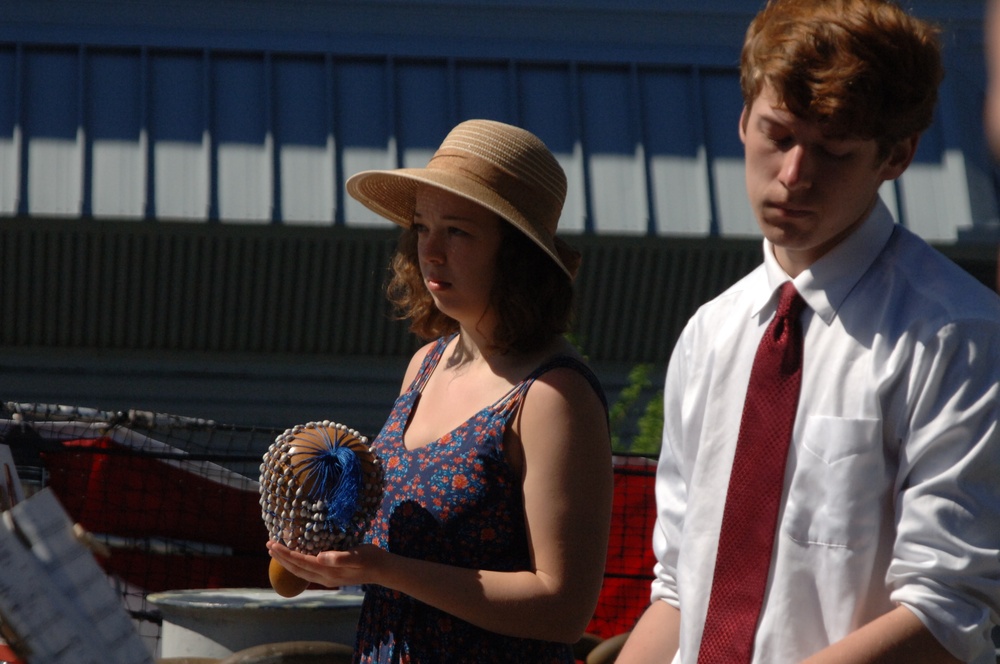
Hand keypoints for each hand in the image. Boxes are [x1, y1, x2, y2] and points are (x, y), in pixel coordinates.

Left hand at [266, 540, 384, 588]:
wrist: (382, 570)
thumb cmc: (371, 558)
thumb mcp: (357, 554)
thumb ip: (339, 557)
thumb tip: (320, 557)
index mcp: (329, 571)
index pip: (302, 562)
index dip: (286, 554)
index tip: (273, 544)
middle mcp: (324, 577)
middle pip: (297, 569)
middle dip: (281, 558)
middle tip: (268, 546)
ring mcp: (327, 578)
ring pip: (300, 571)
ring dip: (287, 562)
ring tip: (275, 553)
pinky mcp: (330, 576)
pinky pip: (307, 571)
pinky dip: (296, 564)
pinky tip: (295, 559)